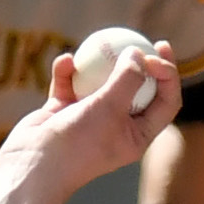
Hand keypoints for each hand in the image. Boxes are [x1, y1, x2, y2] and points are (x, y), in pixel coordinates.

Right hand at [7, 36, 177, 189]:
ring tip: (101, 41)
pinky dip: (67, 73)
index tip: (157, 52)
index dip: (169, 76)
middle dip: (142, 63)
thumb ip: (128, 79)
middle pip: (138, 89)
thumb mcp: (111, 108)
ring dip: (98, 64)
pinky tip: (66, 61)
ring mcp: (89, 119)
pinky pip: (69, 85)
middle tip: (142, 38)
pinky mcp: (63, 112)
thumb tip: (138, 52)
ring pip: (100, 83)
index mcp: (138, 135)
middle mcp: (117, 127)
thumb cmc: (79, 142)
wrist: (34, 165)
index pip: (165, 102)